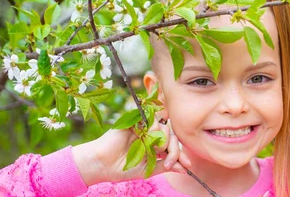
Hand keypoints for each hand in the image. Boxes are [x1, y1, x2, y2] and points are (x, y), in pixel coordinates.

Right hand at [72, 119, 190, 185]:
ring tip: (155, 151)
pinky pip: (151, 118)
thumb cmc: (122, 169)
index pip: (172, 145)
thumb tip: (185, 169)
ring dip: (164, 140)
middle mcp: (150, 135)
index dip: (180, 154)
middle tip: (169, 161)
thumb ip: (166, 166)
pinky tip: (150, 138)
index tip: (187, 165)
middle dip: (174, 149)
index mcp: (154, 146)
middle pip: (171, 136)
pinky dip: (154, 127)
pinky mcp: (134, 120)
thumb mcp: (147, 170)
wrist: (102, 164)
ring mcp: (143, 127)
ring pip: (164, 127)